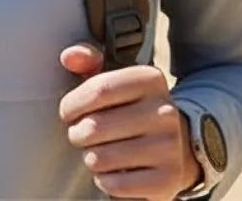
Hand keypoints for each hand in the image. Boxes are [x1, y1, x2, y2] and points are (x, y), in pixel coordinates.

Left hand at [59, 42, 202, 199]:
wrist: (175, 145)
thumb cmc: (129, 108)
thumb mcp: (113, 79)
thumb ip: (88, 61)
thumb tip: (68, 57)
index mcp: (150, 79)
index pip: (99, 89)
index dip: (73, 104)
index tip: (67, 112)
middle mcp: (165, 111)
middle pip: (96, 126)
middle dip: (77, 134)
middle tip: (80, 134)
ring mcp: (169, 147)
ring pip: (102, 158)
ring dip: (90, 157)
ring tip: (97, 151)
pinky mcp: (167, 180)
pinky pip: (115, 184)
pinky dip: (104, 180)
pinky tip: (112, 171)